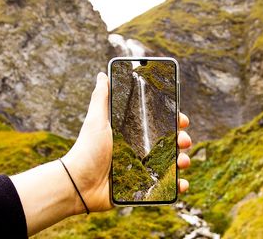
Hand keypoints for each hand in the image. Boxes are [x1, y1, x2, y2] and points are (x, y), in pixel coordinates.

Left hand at [63, 72, 191, 213]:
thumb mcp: (95, 121)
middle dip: (181, 140)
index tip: (181, 119)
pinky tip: (181, 183)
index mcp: (132, 133)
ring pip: (170, 163)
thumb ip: (101, 98)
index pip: (158, 124)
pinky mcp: (142, 187)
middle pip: (168, 143)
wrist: (78, 183)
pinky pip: (164, 186)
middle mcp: (139, 150)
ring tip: (182, 161)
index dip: (172, 121)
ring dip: (182, 160)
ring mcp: (142, 169)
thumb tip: (102, 75)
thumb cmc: (86, 150)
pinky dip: (177, 185)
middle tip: (184, 140)